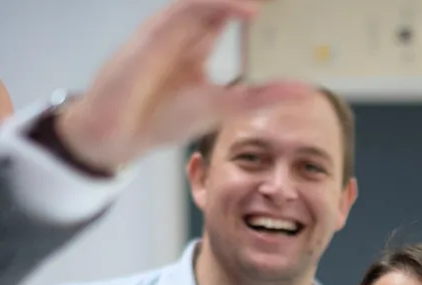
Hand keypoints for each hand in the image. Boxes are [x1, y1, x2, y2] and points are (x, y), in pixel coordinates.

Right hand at [57, 0, 311, 171]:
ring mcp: (170, 26)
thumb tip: (304, 90)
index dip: (259, 2)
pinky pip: (189, 6)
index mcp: (199, 39)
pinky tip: (249, 9)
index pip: (235, 7)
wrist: (118, 134)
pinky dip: (221, 3)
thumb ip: (261, 96)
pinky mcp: (156, 32)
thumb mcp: (223, 106)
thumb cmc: (160, 118)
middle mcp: (185, 27)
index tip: (297, 4)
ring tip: (273, 0)